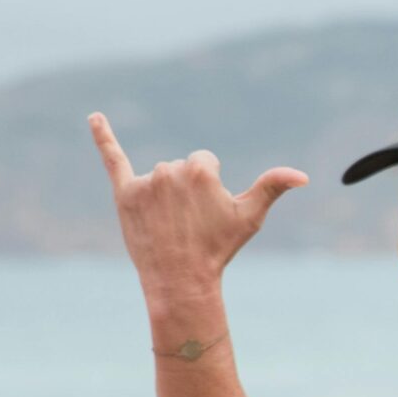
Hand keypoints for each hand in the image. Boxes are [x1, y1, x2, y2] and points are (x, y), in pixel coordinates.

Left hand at [89, 112, 305, 301]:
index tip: (207, 214)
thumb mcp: (250, 216)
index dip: (210, 189)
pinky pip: (112, 159)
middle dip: (187, 192)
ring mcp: (144, 182)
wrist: (181, 279)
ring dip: (165, 195)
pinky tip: (94, 117)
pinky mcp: (124, 193)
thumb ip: (273, 186)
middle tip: (188, 223)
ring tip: (169, 225)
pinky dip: (102, 136)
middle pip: (182, 168)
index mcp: (200, 169)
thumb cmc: (219, 247)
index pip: (205, 162)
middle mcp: (170, 169)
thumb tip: (303, 176)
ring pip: (160, 176)